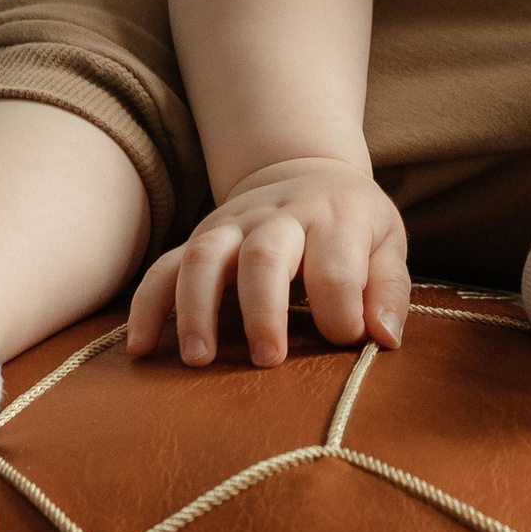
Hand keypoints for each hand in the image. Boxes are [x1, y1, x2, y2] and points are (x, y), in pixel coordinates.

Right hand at [126, 159, 409, 368]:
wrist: (305, 171)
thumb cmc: (352, 224)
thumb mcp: (387, 242)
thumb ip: (389, 288)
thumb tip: (384, 338)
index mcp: (334, 218)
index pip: (337, 263)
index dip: (342, 307)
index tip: (345, 341)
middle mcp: (278, 218)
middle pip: (264, 255)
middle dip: (263, 310)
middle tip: (267, 360)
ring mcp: (231, 226)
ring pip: (204, 257)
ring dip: (198, 308)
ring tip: (199, 359)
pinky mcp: (199, 239)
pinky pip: (163, 268)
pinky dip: (148, 305)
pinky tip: (141, 347)